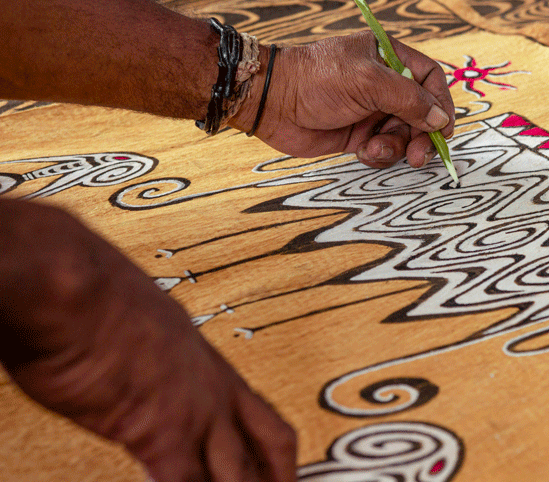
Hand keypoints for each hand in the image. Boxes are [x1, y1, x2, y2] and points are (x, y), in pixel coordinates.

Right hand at [0, 200, 295, 481]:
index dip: (276, 449)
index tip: (281, 469)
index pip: (261, 413)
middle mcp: (213, 384)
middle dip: (283, 476)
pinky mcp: (160, 431)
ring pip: (242, 474)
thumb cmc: (92, 294)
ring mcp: (194, 410)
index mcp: (209, 358)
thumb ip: (147, 353)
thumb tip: (131, 361)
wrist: (69, 281)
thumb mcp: (137, 324)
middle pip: (275, 442)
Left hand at [228, 31, 454, 168]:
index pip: (429, 79)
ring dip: (396, 147)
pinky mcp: (358, 134)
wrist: (272, 102)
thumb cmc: (316, 79)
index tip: (445, 128)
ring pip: (403, 135)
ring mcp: (371, 110)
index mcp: (389, 57)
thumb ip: (409, 99)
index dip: (441, 103)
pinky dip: (378, 155)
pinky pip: (383, 149)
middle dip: (422, 135)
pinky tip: (362, 151)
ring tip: (376, 149)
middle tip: (419, 155)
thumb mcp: (368, 81)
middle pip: (421, 113)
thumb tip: (440, 118)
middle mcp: (384, 83)